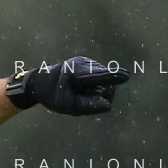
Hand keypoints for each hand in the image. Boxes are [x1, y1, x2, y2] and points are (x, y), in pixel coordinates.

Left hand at [6, 56, 130, 115]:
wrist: (41, 81)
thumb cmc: (53, 95)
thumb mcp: (66, 106)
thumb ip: (87, 106)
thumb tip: (108, 106)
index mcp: (76, 74)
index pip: (98, 76)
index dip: (112, 77)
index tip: (126, 76)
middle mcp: (84, 64)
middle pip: (105, 81)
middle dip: (103, 93)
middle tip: (87, 101)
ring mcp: (88, 61)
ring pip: (104, 78)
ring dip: (98, 89)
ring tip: (81, 93)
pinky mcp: (89, 63)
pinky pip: (100, 76)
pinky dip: (96, 85)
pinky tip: (83, 87)